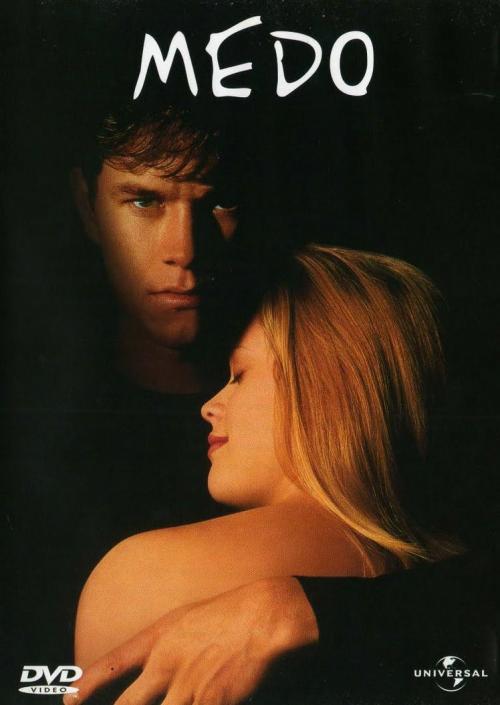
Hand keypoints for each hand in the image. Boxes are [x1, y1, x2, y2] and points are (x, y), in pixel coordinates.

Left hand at [63, 577, 318, 704]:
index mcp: (159, 637)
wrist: (263, 615)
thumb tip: (153, 670)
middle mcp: (167, 663)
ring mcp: (187, 686)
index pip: (113, 663)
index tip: (69, 700)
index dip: (87, 684)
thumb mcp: (187, 617)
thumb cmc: (230, 612)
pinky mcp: (211, 701)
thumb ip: (167, 643)